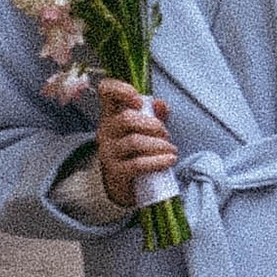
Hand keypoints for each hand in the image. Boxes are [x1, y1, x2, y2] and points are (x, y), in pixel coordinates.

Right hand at [96, 76, 178, 209]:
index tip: (139, 101)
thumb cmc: (135, 152)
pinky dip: (158, 161)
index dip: (120, 89)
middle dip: (154, 125)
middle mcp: (105, 131)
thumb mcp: (145, 130)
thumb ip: (154, 114)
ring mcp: (108, 152)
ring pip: (134, 141)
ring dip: (159, 144)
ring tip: (171, 150)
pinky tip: (170, 160)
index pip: (105, 91)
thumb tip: (160, 104)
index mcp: (111, 115)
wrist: (124, 186)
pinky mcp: (116, 172)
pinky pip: (137, 164)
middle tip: (166, 135)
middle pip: (126, 118)